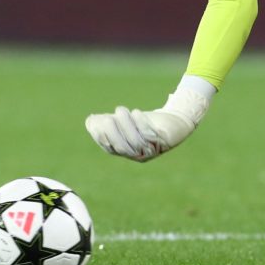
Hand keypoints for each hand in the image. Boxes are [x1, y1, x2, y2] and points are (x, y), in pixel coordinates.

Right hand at [85, 85, 210, 161]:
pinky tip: (136, 112)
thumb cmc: (146, 122)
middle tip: (109, 116)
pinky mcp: (164, 142)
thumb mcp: (125, 121)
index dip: (101, 137)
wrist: (173, 121)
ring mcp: (152, 150)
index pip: (110, 148)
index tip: (96, 121)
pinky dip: (141, 124)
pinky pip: (150, 135)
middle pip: (122, 147)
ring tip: (121, 110)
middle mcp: (138, 155)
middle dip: (112, 132)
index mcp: (126, 151)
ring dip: (126, 125)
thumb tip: (91, 121)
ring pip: (136, 142)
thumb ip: (108, 121)